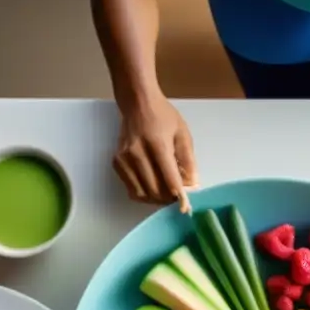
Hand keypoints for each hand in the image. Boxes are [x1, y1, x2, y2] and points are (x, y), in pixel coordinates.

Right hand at [113, 95, 197, 209]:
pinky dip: (144, 194)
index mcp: (157, 144)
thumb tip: (192, 185)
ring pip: (142, 193)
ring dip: (156, 199)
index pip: (169, 178)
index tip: (185, 206)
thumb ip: (188, 161)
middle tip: (177, 197)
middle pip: (155, 190)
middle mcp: (137, 153)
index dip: (179, 196)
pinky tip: (152, 188)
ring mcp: (124, 158)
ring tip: (165, 193)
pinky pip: (131, 189)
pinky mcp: (117, 162)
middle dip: (168, 199)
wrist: (137, 102)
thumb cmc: (163, 117)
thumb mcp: (183, 134)